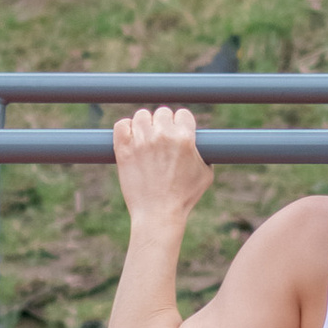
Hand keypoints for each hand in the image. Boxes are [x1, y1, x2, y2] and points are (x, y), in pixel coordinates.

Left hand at [111, 105, 211, 227]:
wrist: (158, 214)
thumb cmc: (184, 197)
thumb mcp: (206, 174)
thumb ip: (205, 152)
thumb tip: (203, 143)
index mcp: (184, 138)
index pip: (183, 114)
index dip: (181, 125)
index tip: (178, 135)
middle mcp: (162, 136)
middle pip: (162, 113)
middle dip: (163, 126)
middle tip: (162, 142)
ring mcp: (141, 141)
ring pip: (142, 116)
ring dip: (145, 126)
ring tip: (146, 142)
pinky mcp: (123, 148)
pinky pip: (122, 125)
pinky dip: (126, 130)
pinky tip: (132, 140)